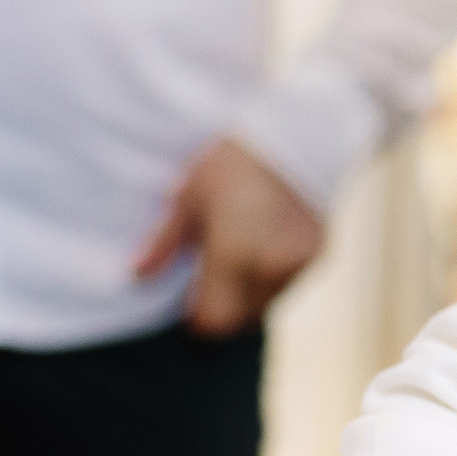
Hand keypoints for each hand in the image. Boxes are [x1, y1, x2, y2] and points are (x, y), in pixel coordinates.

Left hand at [134, 138, 323, 335]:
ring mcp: (299, 264)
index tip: (187, 304)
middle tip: (208, 275)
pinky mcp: (319, 256)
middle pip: (240, 319)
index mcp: (234, 254)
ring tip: (237, 256)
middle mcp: (270, 267)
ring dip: (247, 294)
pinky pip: (288, 285)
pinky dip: (271, 278)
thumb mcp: (189, 193)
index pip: (214, 320)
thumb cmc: (233, 160)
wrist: (299, 135)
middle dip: (222, 306)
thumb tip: (137, 275)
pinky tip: (262, 248)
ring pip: (266, 304)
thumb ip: (166, 241)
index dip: (197, 318)